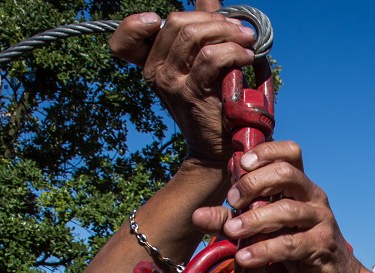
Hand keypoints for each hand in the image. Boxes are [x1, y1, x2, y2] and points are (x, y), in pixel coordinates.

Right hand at [108, 2, 255, 163]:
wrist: (219, 150)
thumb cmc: (216, 103)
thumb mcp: (203, 64)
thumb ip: (203, 29)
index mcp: (152, 64)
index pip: (126, 38)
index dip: (137, 24)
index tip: (166, 20)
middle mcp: (155, 72)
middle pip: (175, 22)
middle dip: (212, 19)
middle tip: (238, 30)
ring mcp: (171, 83)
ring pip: (193, 35)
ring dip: (227, 31)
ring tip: (247, 41)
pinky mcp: (193, 93)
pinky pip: (212, 57)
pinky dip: (234, 51)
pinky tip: (248, 57)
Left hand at [193, 140, 374, 272]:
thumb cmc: (297, 247)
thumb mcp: (263, 230)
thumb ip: (232, 220)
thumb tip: (197, 216)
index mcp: (300, 185)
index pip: (290, 152)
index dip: (266, 152)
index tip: (242, 164)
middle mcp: (313, 196)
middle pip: (287, 173)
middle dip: (255, 183)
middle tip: (232, 200)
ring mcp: (321, 220)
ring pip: (288, 209)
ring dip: (255, 219)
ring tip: (232, 232)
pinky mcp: (322, 245)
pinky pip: (291, 244)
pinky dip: (265, 250)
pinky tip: (245, 258)